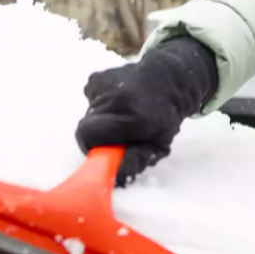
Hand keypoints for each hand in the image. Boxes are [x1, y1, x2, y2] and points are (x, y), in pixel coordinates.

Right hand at [75, 36, 217, 185]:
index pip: (90, 136)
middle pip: (87, 128)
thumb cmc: (165, 116)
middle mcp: (115, 98)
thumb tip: (113, 175)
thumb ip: (136, 161)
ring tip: (122, 115)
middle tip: (116, 135)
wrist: (168, 78)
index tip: (106, 151)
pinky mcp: (96, 78)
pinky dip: (100, 106)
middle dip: (98, 137)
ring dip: (101, 121)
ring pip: (88, 115)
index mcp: (134, 118)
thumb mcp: (159, 145)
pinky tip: (119, 102)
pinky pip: (90, 101)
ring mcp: (103, 85)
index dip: (94, 148)